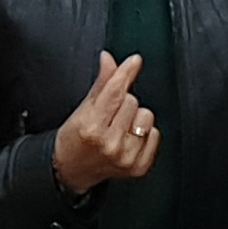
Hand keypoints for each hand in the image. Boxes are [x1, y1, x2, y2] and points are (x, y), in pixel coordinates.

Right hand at [49, 48, 160, 196]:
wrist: (72, 169)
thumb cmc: (75, 137)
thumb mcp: (83, 108)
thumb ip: (101, 83)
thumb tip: (109, 59)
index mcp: (91, 127)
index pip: (115, 91)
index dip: (125, 72)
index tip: (134, 60)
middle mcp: (110, 143)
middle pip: (132, 100)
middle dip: (122, 102)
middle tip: (110, 114)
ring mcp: (126, 157)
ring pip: (146, 116)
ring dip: (135, 117)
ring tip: (120, 126)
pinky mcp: (139, 167)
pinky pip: (155, 134)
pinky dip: (145, 134)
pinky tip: (128, 139)